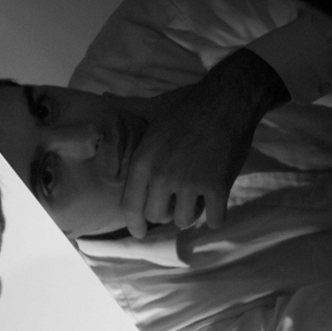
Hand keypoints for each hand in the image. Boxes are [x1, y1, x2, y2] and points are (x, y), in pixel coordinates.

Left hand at [120, 49, 289, 237]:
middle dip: (167, 212)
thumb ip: (128, 112)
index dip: (135, 224)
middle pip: (157, 216)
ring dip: (192, 213)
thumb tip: (104, 98)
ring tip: (197, 197)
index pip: (130, 207)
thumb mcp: (152, 111)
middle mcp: (162, 176)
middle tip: (177, 199)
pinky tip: (216, 203)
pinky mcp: (217, 187)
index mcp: (142, 163)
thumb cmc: (187, 106)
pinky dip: (217, 215)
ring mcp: (190, 183)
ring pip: (185, 221)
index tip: (140, 232)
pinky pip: (214, 220)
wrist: (226, 100)